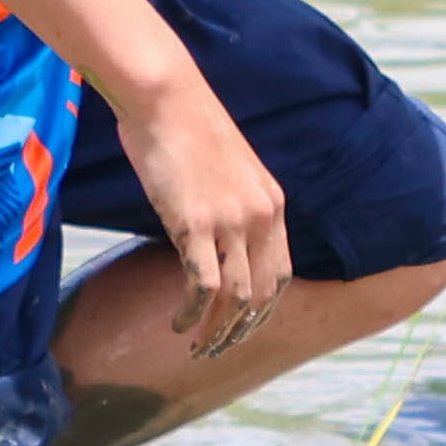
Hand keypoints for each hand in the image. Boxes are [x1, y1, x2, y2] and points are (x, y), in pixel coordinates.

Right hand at [112, 63, 291, 344]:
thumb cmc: (184, 124)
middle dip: (241, 330)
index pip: (280, 273)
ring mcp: (230, 222)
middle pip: (262, 294)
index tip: (244, 327)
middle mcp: (259, 217)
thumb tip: (217, 230)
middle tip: (218, 349)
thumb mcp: (226, 167)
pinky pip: (202, 285)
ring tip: (197, 347)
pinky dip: (190, 312)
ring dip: (217, 331)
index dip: (264, 309)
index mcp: (272, 203)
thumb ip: (232, 201)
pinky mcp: (195, 224)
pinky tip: (177, 323)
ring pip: (235, 298)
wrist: (165, 96)